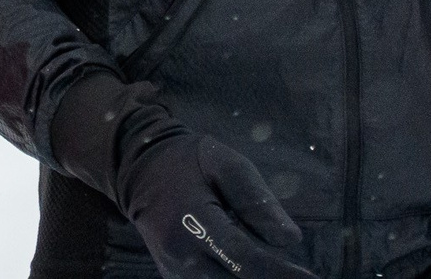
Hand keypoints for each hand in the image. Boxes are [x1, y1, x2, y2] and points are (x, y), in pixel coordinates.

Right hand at [113, 127, 311, 278]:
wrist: (139, 169)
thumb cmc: (189, 162)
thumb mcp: (224, 164)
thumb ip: (256, 199)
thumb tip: (291, 240)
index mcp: (192, 222)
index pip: (245, 260)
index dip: (283, 275)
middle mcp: (180, 255)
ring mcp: (175, 272)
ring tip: (284, 275)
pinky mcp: (175, 278)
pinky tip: (258, 277)